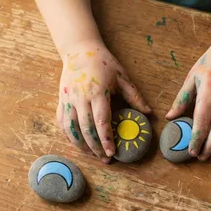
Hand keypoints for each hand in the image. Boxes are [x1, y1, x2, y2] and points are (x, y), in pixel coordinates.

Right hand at [56, 39, 151, 160]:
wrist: (79, 49)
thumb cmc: (104, 62)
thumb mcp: (122, 77)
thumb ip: (135, 96)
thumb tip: (149, 113)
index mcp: (97, 93)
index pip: (101, 121)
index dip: (106, 139)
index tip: (112, 153)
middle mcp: (80, 98)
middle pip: (86, 129)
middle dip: (96, 148)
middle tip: (106, 160)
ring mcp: (68, 100)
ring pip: (72, 129)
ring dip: (81, 146)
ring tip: (92, 155)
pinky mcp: (61, 100)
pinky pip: (62, 123)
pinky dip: (69, 136)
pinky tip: (78, 144)